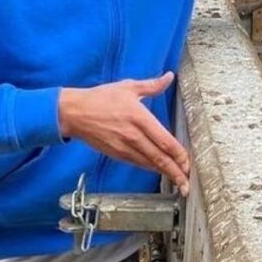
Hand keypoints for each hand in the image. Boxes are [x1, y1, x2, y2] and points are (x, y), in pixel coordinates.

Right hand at [58, 72, 190, 194]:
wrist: (73, 113)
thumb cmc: (100, 98)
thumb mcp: (128, 87)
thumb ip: (152, 85)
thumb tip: (169, 77)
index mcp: (139, 118)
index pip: (165, 141)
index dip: (179, 155)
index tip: (188, 163)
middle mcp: (133, 136)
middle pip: (159, 158)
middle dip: (176, 173)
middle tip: (187, 184)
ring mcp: (124, 147)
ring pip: (149, 164)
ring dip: (165, 174)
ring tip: (178, 182)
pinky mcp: (116, 153)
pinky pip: (137, 163)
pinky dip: (150, 168)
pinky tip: (159, 172)